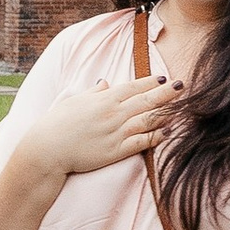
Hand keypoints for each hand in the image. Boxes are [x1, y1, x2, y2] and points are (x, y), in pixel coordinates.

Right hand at [12, 74, 172, 190]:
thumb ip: (93, 92)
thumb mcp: (73, 101)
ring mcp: (116, 133)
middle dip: (166, 93)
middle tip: (183, 86)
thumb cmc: (56, 123)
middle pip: (146, 100)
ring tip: (181, 107)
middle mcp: (113, 113)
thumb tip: (104, 82)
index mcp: (103, 99)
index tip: (164, 78)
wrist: (47, 149)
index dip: (150, 82)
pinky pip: (141, 143)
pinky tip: (167, 132)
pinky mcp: (115, 152)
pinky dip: (156, 136)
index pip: (133, 87)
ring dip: (166, 113)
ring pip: (148, 120)